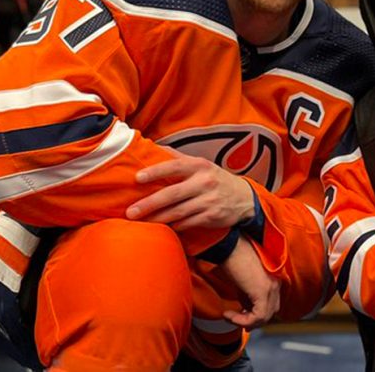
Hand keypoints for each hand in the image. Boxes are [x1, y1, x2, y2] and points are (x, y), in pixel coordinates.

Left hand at [126, 149, 255, 229]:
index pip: (174, 166)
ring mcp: (209, 200)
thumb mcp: (201, 164)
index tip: (137, 177)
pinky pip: (188, 223)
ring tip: (140, 222)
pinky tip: (163, 227)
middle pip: (172, 194)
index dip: (155, 171)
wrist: (244, 198)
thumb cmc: (215, 179)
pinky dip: (174, 226)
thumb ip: (178, 157)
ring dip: (158, 218)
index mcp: (199, 166)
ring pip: (178, 212)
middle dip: (149, 204)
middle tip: (130, 212)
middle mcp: (204, 182)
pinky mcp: (212, 216)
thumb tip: (153, 147)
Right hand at [221, 237, 279, 329]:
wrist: (229, 243)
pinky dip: (243, 321)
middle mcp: (276, 282)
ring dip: (246, 321)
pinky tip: (230, 315)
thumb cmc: (232, 254)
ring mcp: (271, 287)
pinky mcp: (263, 291)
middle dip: (253, 319)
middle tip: (237, 320)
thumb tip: (243, 307)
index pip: (271, 303)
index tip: (241, 316)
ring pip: (265, 316)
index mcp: (273, 277)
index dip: (257, 314)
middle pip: (271, 311)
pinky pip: (258, 316)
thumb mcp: (242, 278)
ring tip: (230, 317)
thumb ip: (247, 293)